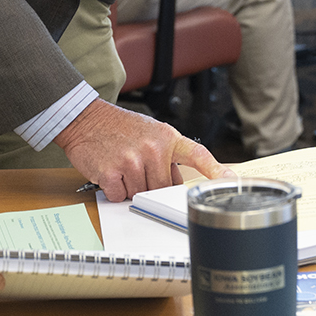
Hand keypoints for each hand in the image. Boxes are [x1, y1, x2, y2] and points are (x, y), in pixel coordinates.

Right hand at [54, 98, 220, 201]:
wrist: (84, 119)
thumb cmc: (118, 128)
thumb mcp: (150, 133)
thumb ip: (168, 156)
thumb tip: (178, 185)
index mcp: (167, 137)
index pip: (197, 154)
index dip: (216, 170)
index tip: (230, 181)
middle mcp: (153, 148)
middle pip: (163, 187)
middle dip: (150, 183)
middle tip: (136, 166)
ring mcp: (132, 161)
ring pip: (140, 194)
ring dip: (130, 187)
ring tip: (121, 165)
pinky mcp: (113, 173)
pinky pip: (121, 197)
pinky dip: (114, 190)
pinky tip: (109, 171)